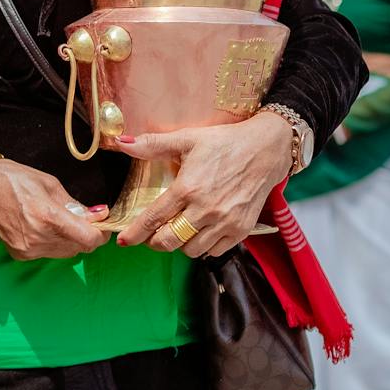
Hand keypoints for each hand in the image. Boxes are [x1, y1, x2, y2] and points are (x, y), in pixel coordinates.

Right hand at [0, 158, 108, 260]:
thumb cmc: (15, 180)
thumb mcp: (51, 185)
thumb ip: (76, 206)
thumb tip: (99, 216)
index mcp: (48, 216)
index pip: (90, 240)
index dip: (101, 233)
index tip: (101, 224)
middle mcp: (39, 238)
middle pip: (81, 247)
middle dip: (85, 234)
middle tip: (78, 217)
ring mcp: (28, 249)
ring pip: (67, 252)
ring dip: (70, 239)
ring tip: (56, 221)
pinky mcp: (20, 254)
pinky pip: (49, 253)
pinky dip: (53, 243)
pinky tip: (41, 228)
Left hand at [113, 113, 292, 257]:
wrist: (268, 149)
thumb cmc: (225, 142)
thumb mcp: (187, 138)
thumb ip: (152, 144)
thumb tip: (122, 143)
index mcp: (188, 188)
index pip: (153, 218)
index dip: (135, 233)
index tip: (123, 241)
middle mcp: (206, 209)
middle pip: (170, 241)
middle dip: (156, 242)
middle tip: (153, 235)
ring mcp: (225, 222)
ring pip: (192, 250)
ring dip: (181, 244)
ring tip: (179, 229)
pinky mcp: (242, 229)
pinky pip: (215, 251)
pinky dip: (204, 246)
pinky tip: (201, 231)